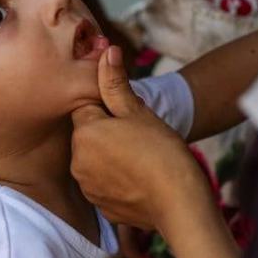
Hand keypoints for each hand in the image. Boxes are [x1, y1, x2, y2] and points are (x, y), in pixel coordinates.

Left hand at [71, 45, 239, 257]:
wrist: (179, 202)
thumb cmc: (161, 152)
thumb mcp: (138, 111)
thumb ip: (115, 83)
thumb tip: (106, 50)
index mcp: (84, 133)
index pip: (86, 108)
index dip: (108, 108)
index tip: (128, 115)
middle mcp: (78, 161)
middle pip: (88, 136)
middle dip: (107, 132)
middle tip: (138, 136)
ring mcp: (88, 187)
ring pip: (95, 161)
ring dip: (110, 157)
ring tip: (140, 158)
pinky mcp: (100, 206)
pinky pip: (104, 185)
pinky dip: (117, 180)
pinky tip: (139, 179)